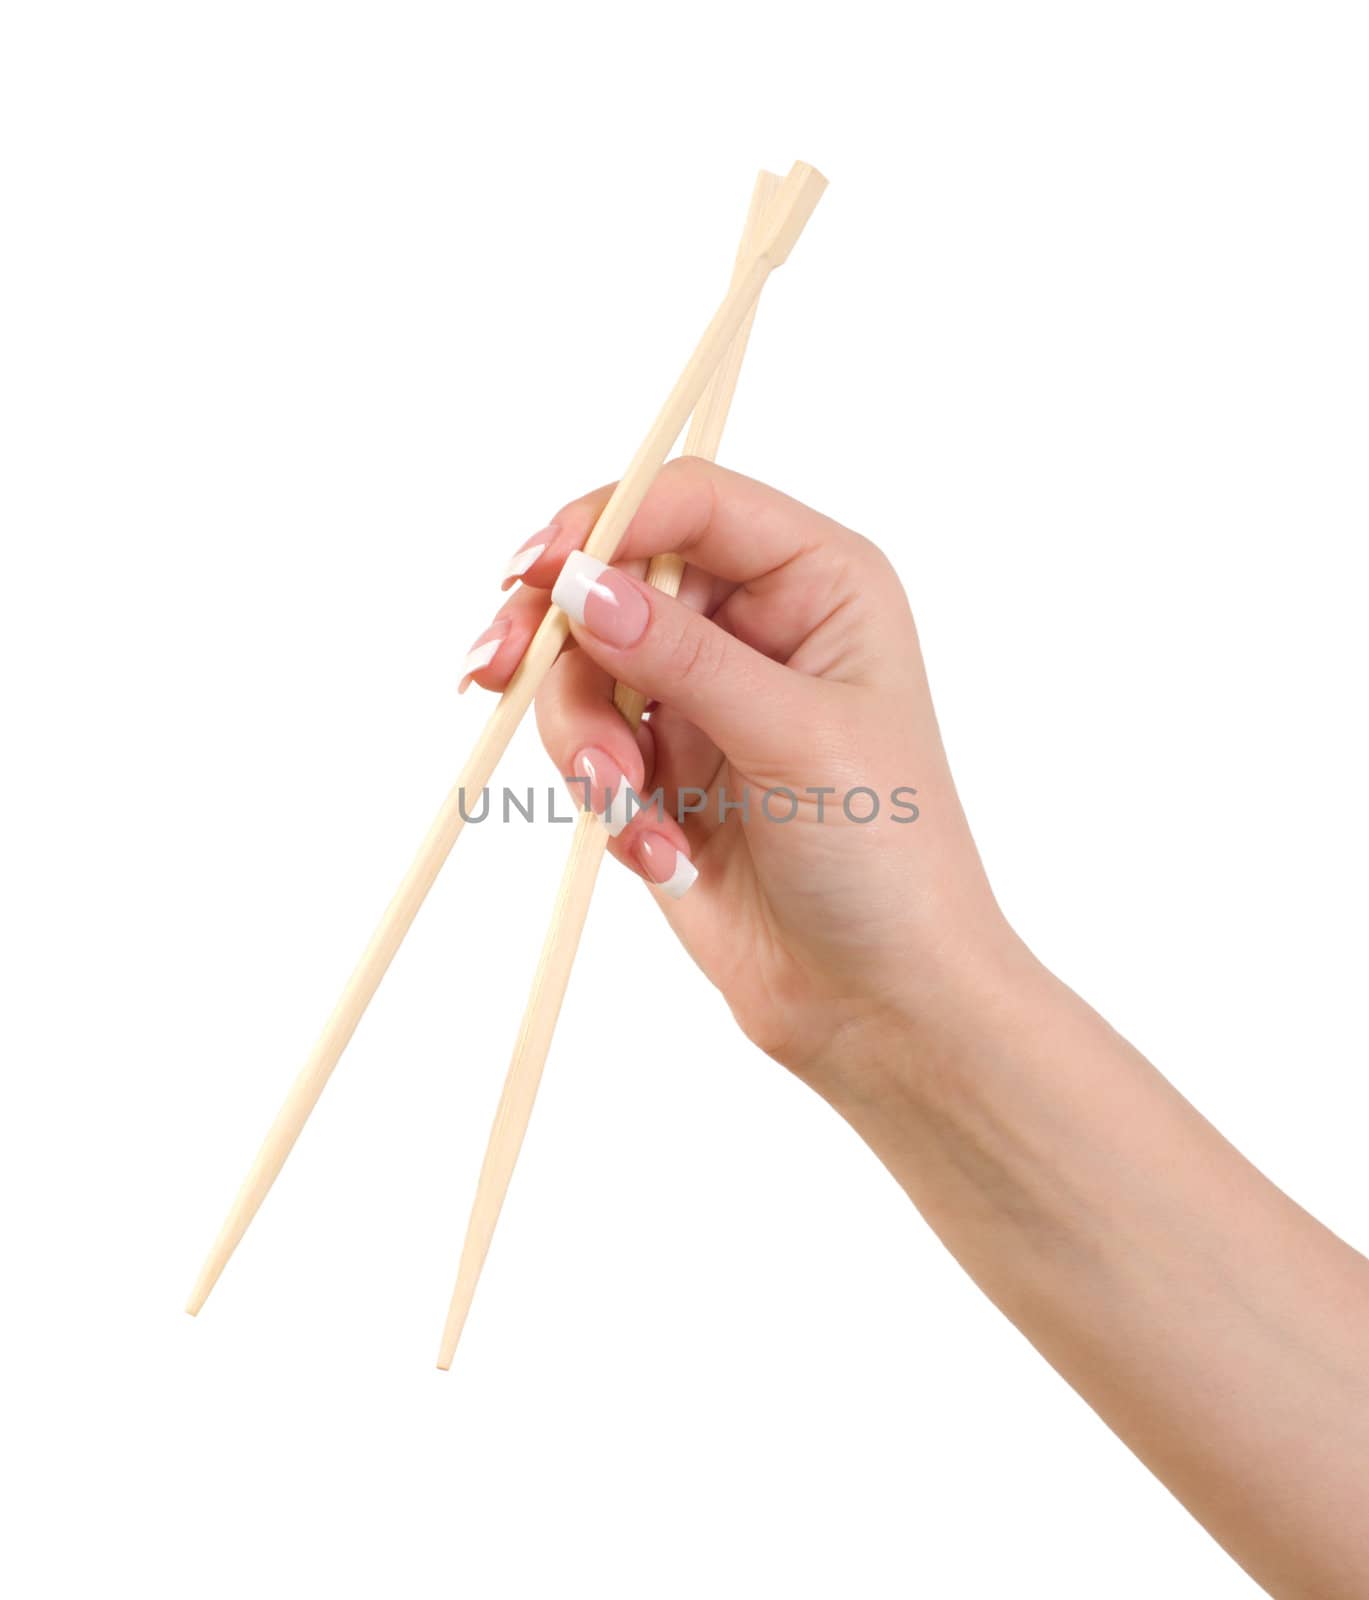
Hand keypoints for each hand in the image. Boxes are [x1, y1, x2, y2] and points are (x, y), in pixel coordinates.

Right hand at [460, 458, 1011, 1080]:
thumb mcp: (792, 737)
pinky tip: (662, 854)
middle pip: (614, 579)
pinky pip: (589, 750)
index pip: (691, 504)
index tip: (533, 569)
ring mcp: (704, 699)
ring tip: (631, 808)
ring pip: (584, 670)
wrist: (881, 1000)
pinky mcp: (664, 769)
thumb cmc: (887, 856)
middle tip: (492, 670)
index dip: (604, 520)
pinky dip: (607, 802)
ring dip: (587, 742)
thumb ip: (681, 655)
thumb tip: (579, 582)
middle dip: (557, 636)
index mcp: (818, 585)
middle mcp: (757, 627)